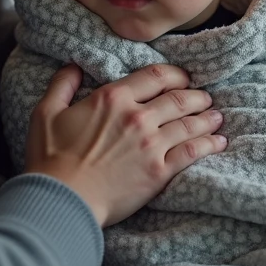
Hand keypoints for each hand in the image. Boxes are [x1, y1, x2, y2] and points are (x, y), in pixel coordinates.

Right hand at [25, 63, 226, 226]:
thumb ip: (62, 85)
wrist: (62, 199)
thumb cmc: (50, 159)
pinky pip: (193, 152)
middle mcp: (137, 116)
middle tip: (205, 97)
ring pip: (190, 123)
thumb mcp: (45, 113)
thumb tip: (73, 66)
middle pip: (178, 98)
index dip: (174, 74)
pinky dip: (209, 144)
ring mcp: (152, 144)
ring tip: (217, 116)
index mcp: (113, 98)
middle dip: (196, 95)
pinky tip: (219, 141)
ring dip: (207, 117)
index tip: (183, 78)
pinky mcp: (159, 171)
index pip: (155, 76)